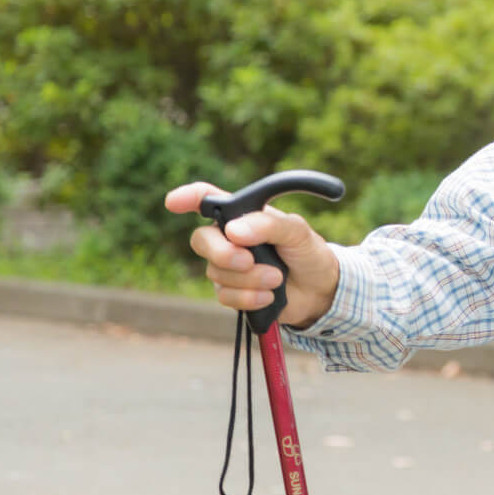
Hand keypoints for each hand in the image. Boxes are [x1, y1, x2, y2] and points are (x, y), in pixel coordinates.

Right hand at [165, 181, 340, 329]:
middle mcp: (229, 239)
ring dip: (250, 279)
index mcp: (243, 215)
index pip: (207, 199)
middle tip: (248, 261)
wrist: (320, 290)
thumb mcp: (297, 231)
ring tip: (277, 277)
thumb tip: (234, 231)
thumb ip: (269, 225)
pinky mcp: (232, 292)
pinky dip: (250, 297)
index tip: (173, 202)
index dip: (187, 197)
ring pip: (216, 273)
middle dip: (222, 253)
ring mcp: (227, 267)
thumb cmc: (307, 252)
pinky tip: (270, 295)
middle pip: (201, 240)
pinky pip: (225, 296)